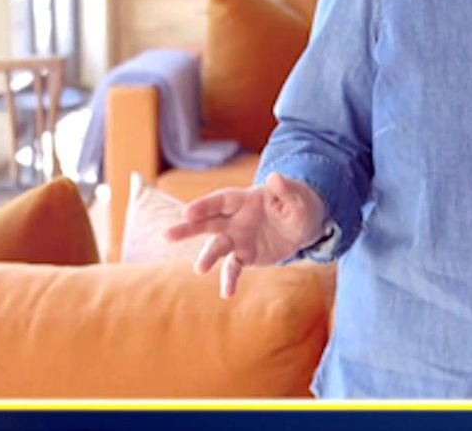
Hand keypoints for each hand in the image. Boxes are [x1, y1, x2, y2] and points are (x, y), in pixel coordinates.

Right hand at [162, 172, 325, 297]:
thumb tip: (275, 177)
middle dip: (188, 228)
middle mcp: (235, 219)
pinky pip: (234, 268)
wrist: (304, 225)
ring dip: (207, 257)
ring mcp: (238, 238)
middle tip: (167, 235)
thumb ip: (285, 190)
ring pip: (217, 247)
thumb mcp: (297, 196)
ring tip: (199, 269)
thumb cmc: (299, 203)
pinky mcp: (245, 255)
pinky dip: (230, 280)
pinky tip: (227, 294)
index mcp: (245, 200)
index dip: (204, 206)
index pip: (221, 201)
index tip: (187, 213)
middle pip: (208, 223)